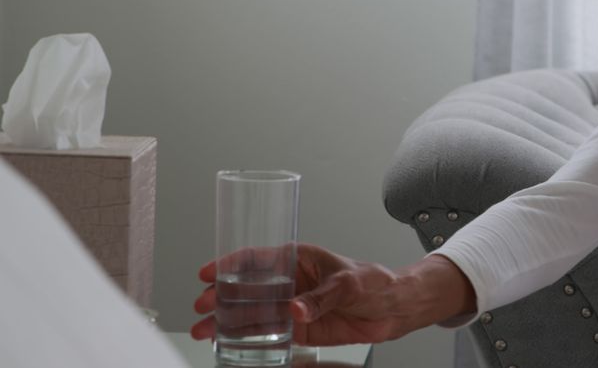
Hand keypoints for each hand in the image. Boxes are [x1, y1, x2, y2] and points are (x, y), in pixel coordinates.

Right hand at [192, 243, 474, 345]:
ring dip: (226, 320)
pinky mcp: (297, 328)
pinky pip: (266, 332)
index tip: (208, 272)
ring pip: (251, 312)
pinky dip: (245, 337)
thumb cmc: (375, 283)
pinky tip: (225, 341)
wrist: (393, 309)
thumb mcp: (349, 283)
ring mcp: (291, 305)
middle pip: (247, 287)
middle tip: (202, 306)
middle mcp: (290, 281)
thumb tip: (295, 311)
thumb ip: (322, 298)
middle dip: (221, 296)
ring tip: (203, 330)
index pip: (258, 257)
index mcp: (299, 258)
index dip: (230, 263)